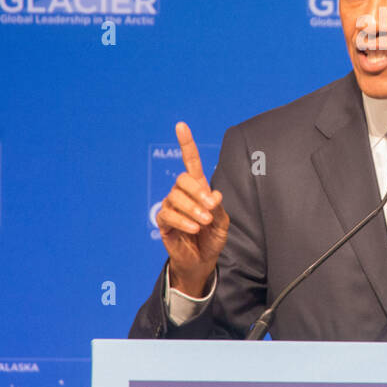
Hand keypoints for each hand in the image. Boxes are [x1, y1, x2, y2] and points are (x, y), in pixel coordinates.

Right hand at [156, 122, 229, 297]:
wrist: (201, 260)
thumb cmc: (211, 238)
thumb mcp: (223, 222)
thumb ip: (219, 207)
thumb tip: (215, 194)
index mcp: (198, 188)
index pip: (191, 161)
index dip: (186, 144)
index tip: (181, 126)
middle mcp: (182, 193)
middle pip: (183, 178)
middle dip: (198, 191)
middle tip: (211, 208)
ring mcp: (171, 206)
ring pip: (176, 196)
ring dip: (193, 208)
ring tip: (204, 222)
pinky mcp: (163, 222)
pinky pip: (168, 214)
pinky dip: (182, 220)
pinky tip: (193, 228)